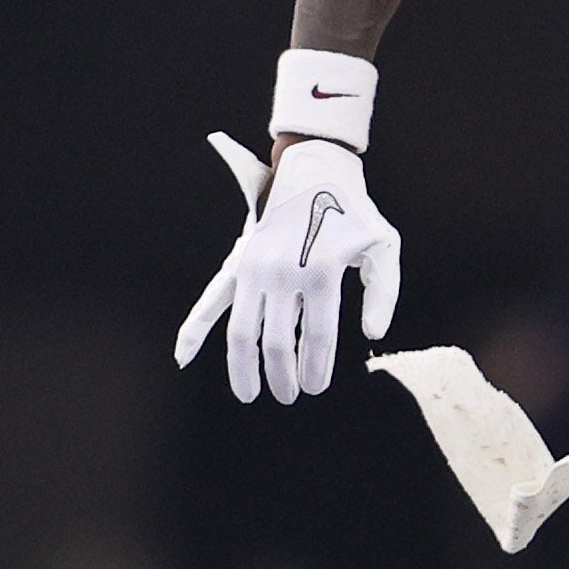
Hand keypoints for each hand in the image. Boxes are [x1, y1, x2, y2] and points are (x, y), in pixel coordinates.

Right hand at [173, 131, 402, 404]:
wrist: (314, 171)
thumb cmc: (354, 215)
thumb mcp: (384, 246)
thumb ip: (383, 293)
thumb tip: (372, 336)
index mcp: (321, 272)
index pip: (317, 337)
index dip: (316, 369)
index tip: (316, 388)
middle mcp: (283, 273)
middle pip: (277, 341)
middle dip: (282, 376)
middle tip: (291, 397)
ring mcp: (255, 269)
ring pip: (242, 331)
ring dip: (242, 368)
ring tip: (249, 394)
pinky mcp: (238, 264)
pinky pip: (211, 301)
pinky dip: (195, 329)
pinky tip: (185, 357)